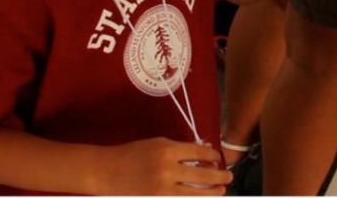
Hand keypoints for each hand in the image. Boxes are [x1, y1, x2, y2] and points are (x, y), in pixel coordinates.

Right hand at [87, 137, 230, 195]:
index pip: (200, 154)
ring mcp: (162, 189)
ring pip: (196, 194)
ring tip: (221, 190)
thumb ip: (181, 148)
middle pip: (203, 176)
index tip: (219, 158)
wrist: (106, 171)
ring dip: (212, 192)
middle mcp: (167, 170)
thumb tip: (203, 152)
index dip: (214, 156)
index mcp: (167, 150)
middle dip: (220, 177)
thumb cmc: (133, 153)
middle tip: (229, 177)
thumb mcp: (157, 143)